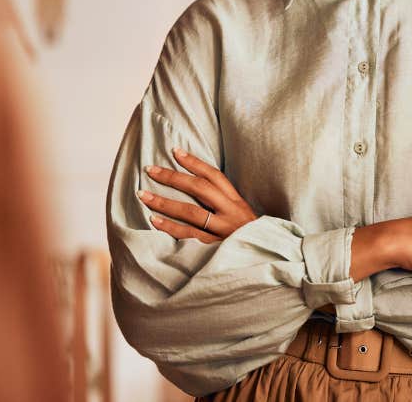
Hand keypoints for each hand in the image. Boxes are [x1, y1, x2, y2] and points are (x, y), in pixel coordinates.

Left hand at [139, 148, 257, 242]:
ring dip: (164, 202)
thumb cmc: (249, 238)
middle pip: (200, 189)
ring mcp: (223, 231)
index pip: (214, 176)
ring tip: (144, 195)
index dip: (194, 162)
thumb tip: (196, 187)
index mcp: (237, 202)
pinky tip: (154, 220)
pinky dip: (170, 228)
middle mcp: (231, 213)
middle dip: (173, 177)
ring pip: (191, 212)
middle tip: (151, 170)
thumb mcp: (242, 215)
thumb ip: (224, 203)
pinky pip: (189, 236)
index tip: (175, 152)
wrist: (268, 259)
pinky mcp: (215, 248)